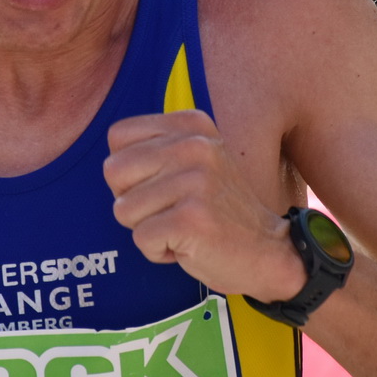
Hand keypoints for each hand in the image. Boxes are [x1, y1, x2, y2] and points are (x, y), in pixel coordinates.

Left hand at [104, 110, 305, 301]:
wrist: (267, 249)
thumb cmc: (217, 210)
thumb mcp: (193, 161)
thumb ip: (154, 148)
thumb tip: (110, 161)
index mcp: (191, 125)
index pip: (118, 137)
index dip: (129, 171)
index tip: (163, 186)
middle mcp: (194, 145)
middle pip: (114, 171)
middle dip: (131, 200)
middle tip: (169, 210)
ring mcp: (195, 181)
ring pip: (123, 209)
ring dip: (146, 229)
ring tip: (181, 227)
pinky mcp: (191, 219)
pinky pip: (141, 238)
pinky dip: (157, 251)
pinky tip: (187, 245)